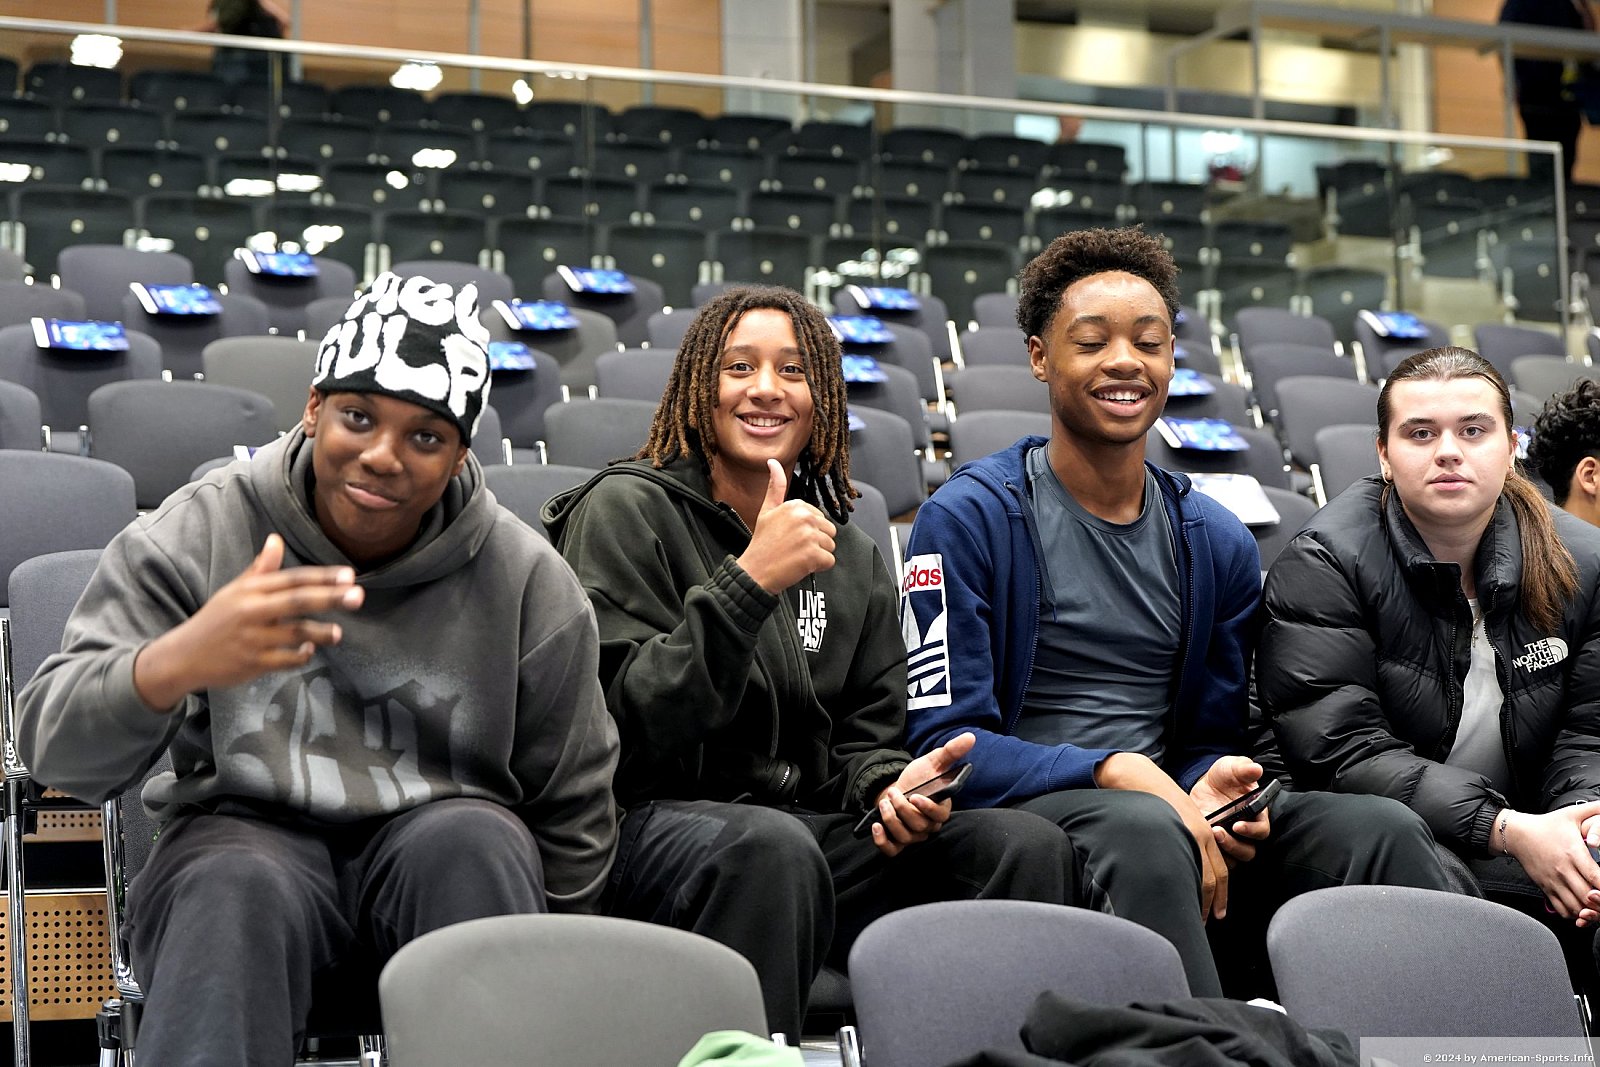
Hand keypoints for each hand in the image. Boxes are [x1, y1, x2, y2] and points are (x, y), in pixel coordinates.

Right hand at [132, 534, 363, 710]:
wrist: (183, 656)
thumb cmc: (216, 620)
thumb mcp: (234, 591)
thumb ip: (260, 569)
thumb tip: (276, 539)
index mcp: (250, 590)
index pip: (292, 579)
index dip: (322, 577)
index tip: (349, 575)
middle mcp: (252, 611)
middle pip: (297, 602)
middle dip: (330, 598)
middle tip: (358, 596)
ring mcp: (253, 639)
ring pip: (295, 633)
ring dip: (320, 633)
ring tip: (339, 633)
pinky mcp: (252, 663)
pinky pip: (285, 660)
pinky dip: (301, 656)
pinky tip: (310, 651)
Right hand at [736, 459, 835, 593]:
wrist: (755, 571)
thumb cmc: (762, 543)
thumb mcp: (767, 510)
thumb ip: (775, 486)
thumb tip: (773, 462)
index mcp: (796, 505)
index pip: (820, 518)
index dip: (808, 531)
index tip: (791, 536)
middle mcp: (805, 517)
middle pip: (828, 531)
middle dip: (815, 542)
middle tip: (794, 548)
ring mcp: (810, 536)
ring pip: (830, 546)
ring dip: (817, 555)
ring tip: (797, 557)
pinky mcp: (813, 554)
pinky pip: (829, 561)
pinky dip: (818, 567)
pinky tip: (801, 565)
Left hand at [869, 732, 973, 857]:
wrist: (898, 787)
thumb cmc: (919, 778)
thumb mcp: (933, 762)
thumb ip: (951, 752)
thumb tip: (970, 737)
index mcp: (941, 809)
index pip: (939, 817)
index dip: (928, 809)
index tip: (915, 797)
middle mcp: (928, 826)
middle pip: (919, 827)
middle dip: (903, 810)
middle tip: (893, 794)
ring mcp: (913, 836)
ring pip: (905, 838)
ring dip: (891, 820)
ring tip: (884, 803)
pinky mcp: (897, 842)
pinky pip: (892, 851)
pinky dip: (882, 841)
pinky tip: (876, 827)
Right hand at [1096, 751, 1232, 920]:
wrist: (1140, 778)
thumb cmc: (1155, 799)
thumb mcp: (1179, 819)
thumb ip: (1186, 840)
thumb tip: (1184, 866)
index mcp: (1204, 833)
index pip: (1219, 872)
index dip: (1220, 895)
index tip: (1218, 913)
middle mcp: (1200, 835)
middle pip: (1213, 878)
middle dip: (1210, 903)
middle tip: (1205, 922)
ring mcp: (1185, 835)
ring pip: (1199, 875)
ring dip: (1196, 899)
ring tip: (1191, 916)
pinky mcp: (1171, 833)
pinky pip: (1180, 865)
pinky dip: (1181, 884)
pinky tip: (1174, 895)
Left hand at [1189, 756, 1270, 866]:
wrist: (1204, 785)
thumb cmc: (1224, 778)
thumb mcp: (1231, 767)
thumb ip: (1243, 768)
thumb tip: (1256, 769)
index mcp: (1255, 814)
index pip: (1261, 830)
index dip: (1252, 831)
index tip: (1237, 825)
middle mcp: (1246, 831)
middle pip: (1248, 850)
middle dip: (1234, 845)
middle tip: (1218, 832)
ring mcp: (1231, 840)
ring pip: (1234, 858)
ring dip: (1223, 851)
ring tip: (1210, 835)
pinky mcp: (1216, 845)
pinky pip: (1218, 859)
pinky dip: (1211, 855)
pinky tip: (1200, 840)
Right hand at [1500, 801, 1599, 921]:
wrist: (1517, 834)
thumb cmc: (1547, 825)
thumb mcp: (1571, 814)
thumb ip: (1594, 809)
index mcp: (1573, 852)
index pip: (1595, 877)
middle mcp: (1562, 869)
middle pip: (1588, 896)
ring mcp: (1553, 880)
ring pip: (1576, 906)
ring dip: (1589, 910)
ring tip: (1596, 906)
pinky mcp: (1545, 887)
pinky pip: (1562, 909)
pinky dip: (1574, 913)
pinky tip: (1581, 907)